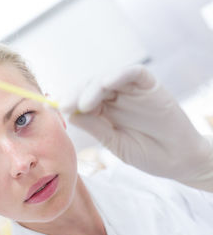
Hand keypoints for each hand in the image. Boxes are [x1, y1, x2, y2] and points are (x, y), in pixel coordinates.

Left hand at [63, 65, 212, 190]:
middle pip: (90, 86)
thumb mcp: (115, 143)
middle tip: (65, 105)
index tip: (56, 108)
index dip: (68, 101)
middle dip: (75, 94)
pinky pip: (133, 73)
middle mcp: (115, 98)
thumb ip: (96, 127)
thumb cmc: (146, 154)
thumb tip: (70, 114)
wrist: (179, 161)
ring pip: (107, 78)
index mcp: (103, 111)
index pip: (80, 99)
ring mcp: (131, 91)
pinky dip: (119, 74)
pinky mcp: (149, 85)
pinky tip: (106, 83)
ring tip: (84, 103)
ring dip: (93, 87)